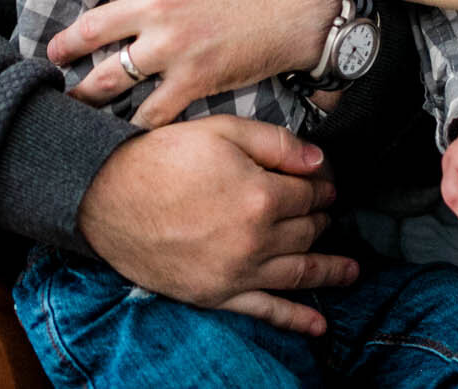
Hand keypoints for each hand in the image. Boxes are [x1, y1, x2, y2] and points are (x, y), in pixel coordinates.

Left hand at [25, 0, 339, 126]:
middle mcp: (156, 9)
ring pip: (111, 76)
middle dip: (62, 45)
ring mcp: (172, 48)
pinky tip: (119, 130)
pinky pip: (151, 111)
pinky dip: (132, 124)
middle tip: (51, 52)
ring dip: (86, 90)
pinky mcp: (193, 81)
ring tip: (73, 97)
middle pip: (89, 31)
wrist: (308, 7)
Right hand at [77, 114, 355, 335]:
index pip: (309, 193)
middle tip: (325, 212)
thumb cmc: (162, 158)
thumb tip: (317, 161)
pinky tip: (319, 326)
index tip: (323, 184)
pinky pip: (265, 312)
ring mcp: (237, 273)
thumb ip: (275, 143)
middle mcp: (256, 240)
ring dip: (330, 270)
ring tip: (351, 270)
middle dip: (321, 218)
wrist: (107, 196)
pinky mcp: (216, 295)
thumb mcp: (221, 131)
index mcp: (261, 196)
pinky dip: (296, 321)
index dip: (320, 186)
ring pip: (298, 272)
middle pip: (307, 231)